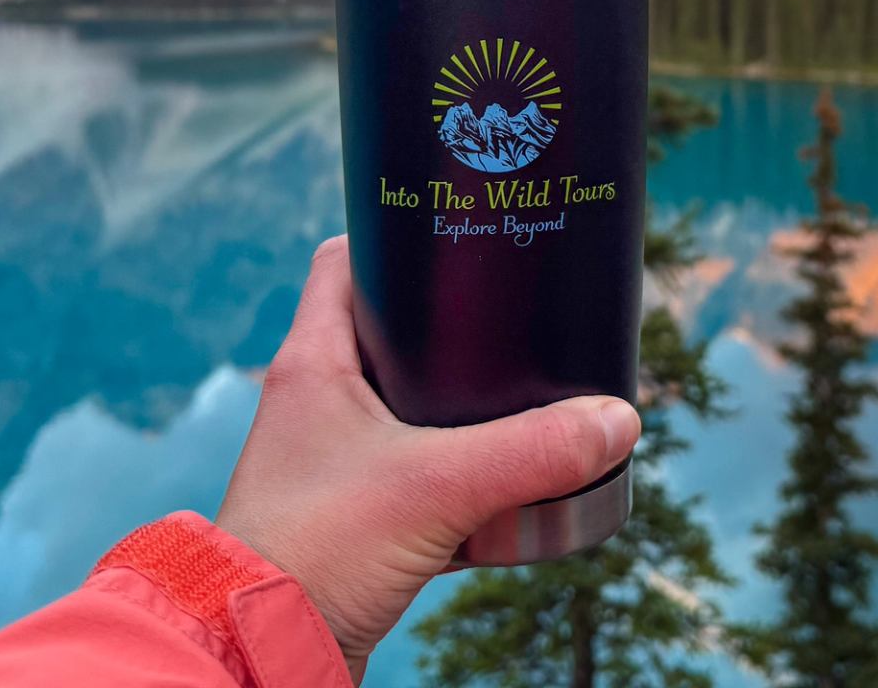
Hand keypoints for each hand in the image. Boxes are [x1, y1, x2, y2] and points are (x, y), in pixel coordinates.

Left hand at [216, 235, 640, 682]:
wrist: (260, 652)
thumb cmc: (315, 552)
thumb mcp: (435, 488)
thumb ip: (531, 450)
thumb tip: (617, 419)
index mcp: (314, 363)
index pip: (346, 260)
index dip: (397, 236)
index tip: (460, 232)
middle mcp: (318, 403)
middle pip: (390, 332)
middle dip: (454, 329)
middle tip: (515, 317)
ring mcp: (333, 462)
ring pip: (409, 409)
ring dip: (462, 407)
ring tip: (527, 394)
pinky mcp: (353, 518)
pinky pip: (417, 476)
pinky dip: (461, 475)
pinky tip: (508, 484)